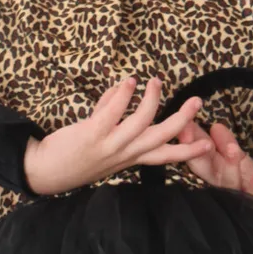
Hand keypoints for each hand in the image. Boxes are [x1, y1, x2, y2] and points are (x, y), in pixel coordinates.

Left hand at [23, 76, 212, 196]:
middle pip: (161, 138)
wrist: (43, 172)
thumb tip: (124, 88)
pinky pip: (112, 114)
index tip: (209, 145)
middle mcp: (124, 155)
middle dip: (182, 120)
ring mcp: (109, 146)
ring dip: (151, 100)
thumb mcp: (100, 137)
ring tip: (155, 81)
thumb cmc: (72, 154)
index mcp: (129, 158)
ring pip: (141, 123)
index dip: (187, 150)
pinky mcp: (92, 136)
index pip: (164, 155)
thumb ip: (112, 111)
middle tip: (197, 102)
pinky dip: (122, 96)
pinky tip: (129, 82)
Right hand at [174, 118, 252, 208]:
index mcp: (210, 172)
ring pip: (230, 180)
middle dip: (199, 151)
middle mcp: (219, 185)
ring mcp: (235, 195)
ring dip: (230, 164)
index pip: (196, 156)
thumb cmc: (241, 181)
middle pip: (206, 169)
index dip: (189, 141)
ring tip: (232, 148)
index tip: (184, 126)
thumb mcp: (230, 157)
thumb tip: (212, 125)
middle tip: (192, 133)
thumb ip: (221, 142)